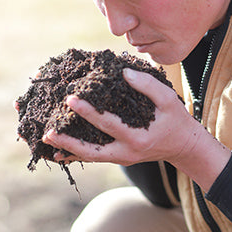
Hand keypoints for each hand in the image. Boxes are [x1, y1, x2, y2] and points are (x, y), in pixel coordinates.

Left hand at [43, 68, 230, 190]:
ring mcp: (121, 158)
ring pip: (90, 158)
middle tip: (49, 131)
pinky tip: (59, 150)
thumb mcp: (168, 100)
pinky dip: (76, 154)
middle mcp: (127, 153)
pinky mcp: (118, 158)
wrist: (183, 146)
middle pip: (92, 151)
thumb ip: (148, 85)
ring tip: (47, 139)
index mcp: (138, 138)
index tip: (70, 99)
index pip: (109, 124)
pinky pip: (94, 157)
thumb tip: (124, 72)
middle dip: (69, 141)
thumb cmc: (175, 119)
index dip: (89, 112)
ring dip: (67, 150)